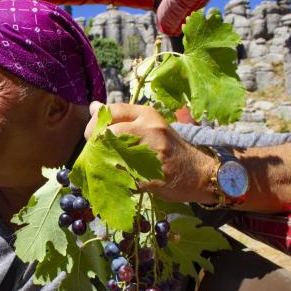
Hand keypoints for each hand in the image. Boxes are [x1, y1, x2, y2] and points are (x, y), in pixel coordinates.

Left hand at [84, 101, 215, 203]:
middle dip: (95, 146)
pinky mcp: (153, 177)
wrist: (199, 173)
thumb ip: (122, 118)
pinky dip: (115, 183)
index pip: (112, 110)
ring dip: (103, 166)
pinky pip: (123, 179)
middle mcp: (150, 130)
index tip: (92, 136)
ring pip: (113, 157)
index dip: (95, 124)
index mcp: (148, 115)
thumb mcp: (149, 126)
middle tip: (95, 156)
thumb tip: (94, 106)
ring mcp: (153, 153)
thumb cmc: (169, 149)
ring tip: (103, 170)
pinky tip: (115, 183)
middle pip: (109, 133)